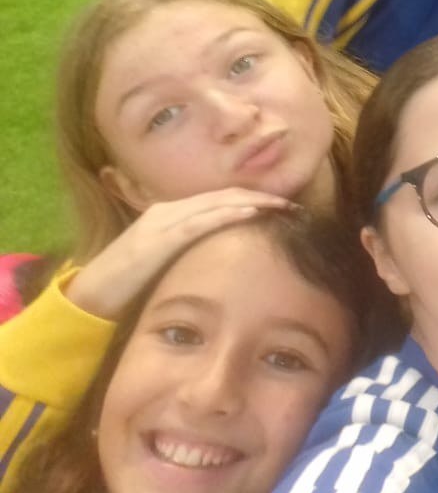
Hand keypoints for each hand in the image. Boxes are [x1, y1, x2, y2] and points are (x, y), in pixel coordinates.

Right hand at [65, 188, 297, 319]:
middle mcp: (168, 210)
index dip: (254, 199)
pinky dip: (228, 214)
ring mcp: (162, 222)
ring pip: (217, 202)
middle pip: (224, 195)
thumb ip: (191, 250)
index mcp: (171, 213)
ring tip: (283, 205)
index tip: (283, 206)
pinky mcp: (158, 239)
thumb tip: (226, 254)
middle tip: (293, 204)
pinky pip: (199, 222)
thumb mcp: (167, 261)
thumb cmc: (130, 284)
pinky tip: (252, 213)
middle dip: (261, 197)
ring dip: (254, 201)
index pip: (220, 199)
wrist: (90, 297)